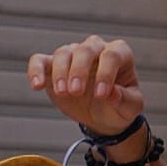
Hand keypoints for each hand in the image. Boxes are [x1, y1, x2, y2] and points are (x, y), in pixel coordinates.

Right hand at [27, 36, 144, 136]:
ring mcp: (73, 55)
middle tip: (76, 92)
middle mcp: (96, 49)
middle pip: (85, 50)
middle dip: (80, 70)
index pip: (112, 55)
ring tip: (63, 93)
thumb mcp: (130, 108)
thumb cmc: (120, 106)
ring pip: (63, 53)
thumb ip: (125, 100)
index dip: (106, 73)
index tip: (101, 95)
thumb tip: (111, 93)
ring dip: (61, 73)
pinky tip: (37, 85)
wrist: (103, 116)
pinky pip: (40, 60)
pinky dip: (36, 70)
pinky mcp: (52, 65)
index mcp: (120, 55)